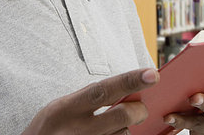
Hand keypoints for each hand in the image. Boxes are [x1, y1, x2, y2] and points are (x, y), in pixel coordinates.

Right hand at [22, 68, 158, 134]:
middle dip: (138, 110)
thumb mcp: (61, 107)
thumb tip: (124, 88)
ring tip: (109, 126)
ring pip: (123, 134)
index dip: (130, 81)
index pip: (103, 90)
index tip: (152, 74)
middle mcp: (77, 130)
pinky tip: (107, 134)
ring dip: (125, 128)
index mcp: (67, 108)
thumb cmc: (50, 127)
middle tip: (140, 108)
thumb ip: (89, 98)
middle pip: (122, 116)